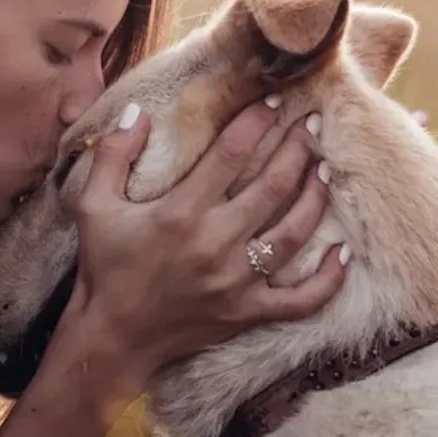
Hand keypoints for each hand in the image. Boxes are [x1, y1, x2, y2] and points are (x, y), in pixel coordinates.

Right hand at [62, 96, 348, 379]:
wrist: (113, 336)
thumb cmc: (105, 266)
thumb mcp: (94, 206)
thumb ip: (113, 154)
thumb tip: (136, 111)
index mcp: (181, 212)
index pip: (231, 153)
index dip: (256, 121)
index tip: (275, 100)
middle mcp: (215, 243)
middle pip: (274, 186)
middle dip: (299, 149)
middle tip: (313, 124)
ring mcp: (237, 281)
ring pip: (295, 232)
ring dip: (316, 196)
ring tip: (324, 168)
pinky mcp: (248, 312)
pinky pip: (302, 299)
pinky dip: (329, 277)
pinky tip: (343, 250)